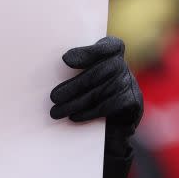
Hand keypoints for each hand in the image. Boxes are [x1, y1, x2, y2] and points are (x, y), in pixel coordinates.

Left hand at [50, 36, 142, 177]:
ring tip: (56, 112)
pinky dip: (91, 112)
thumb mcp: (73, 78)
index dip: (90, 52)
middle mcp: (124, 67)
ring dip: (78, 101)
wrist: (104, 131)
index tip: (65, 60)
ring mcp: (132, 85)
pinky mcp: (135, 104)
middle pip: (104, 71)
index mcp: (111, 53)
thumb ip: (69, 67)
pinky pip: (113, 105)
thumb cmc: (80, 95)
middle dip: (75, 85)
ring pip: (105, 90)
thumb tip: (43, 61)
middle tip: (52, 98)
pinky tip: (74, 117)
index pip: (109, 46)